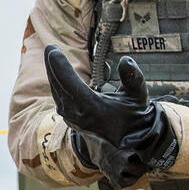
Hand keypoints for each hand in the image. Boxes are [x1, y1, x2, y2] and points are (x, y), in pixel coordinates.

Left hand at [46, 47, 177, 181]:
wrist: (129, 140)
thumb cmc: (134, 115)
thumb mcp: (138, 96)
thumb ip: (134, 78)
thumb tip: (126, 60)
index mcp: (94, 110)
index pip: (71, 85)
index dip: (60, 67)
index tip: (52, 50)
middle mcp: (79, 116)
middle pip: (60, 87)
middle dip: (53, 67)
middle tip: (50, 49)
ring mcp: (73, 120)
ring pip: (57, 93)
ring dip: (53, 74)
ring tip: (51, 56)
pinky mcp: (70, 120)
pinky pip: (59, 98)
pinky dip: (56, 84)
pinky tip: (54, 73)